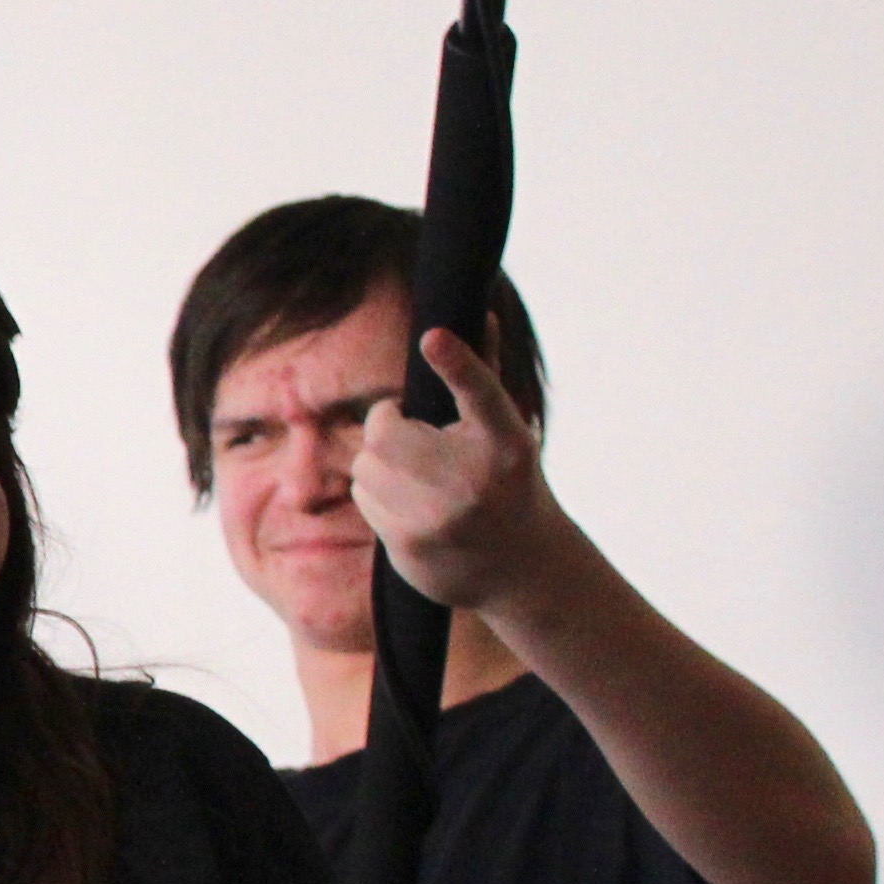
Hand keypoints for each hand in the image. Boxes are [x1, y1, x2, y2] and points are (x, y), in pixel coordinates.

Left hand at [351, 327, 579, 621]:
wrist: (520, 567)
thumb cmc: (508, 481)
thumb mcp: (507, 433)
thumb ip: (484, 379)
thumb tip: (481, 316)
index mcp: (507, 441)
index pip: (480, 392)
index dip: (457, 362)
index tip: (433, 336)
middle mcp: (476, 478)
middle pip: (386, 429)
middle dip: (388, 427)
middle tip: (411, 435)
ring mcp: (442, 515)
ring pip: (366, 463)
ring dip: (380, 463)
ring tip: (417, 476)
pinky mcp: (411, 544)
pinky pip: (364, 497)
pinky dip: (377, 496)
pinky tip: (411, 506)